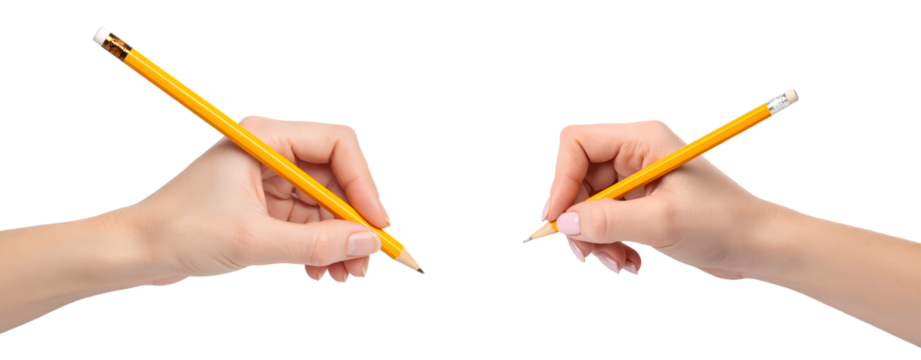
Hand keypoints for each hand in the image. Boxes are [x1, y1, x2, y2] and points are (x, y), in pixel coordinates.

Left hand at [125, 114, 391, 285]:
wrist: (134, 254)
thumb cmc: (180, 234)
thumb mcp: (254, 241)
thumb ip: (316, 243)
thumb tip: (369, 243)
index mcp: (265, 138)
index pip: (336, 145)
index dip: (363, 184)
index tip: (375, 224)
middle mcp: (272, 152)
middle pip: (337, 177)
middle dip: (353, 221)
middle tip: (366, 260)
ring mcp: (270, 179)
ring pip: (326, 204)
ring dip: (340, 240)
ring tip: (345, 276)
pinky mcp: (266, 205)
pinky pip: (309, 222)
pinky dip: (320, 246)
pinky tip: (321, 272)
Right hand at [542, 119, 771, 279]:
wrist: (761, 246)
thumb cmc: (722, 224)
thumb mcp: (660, 223)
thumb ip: (607, 221)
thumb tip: (562, 223)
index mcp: (642, 140)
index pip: (578, 144)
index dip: (561, 180)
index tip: (557, 219)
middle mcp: (636, 153)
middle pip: (579, 179)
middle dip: (579, 220)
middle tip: (586, 255)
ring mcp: (638, 179)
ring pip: (589, 205)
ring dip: (596, 239)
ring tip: (616, 264)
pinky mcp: (642, 203)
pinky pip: (606, 221)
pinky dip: (611, 245)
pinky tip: (630, 263)